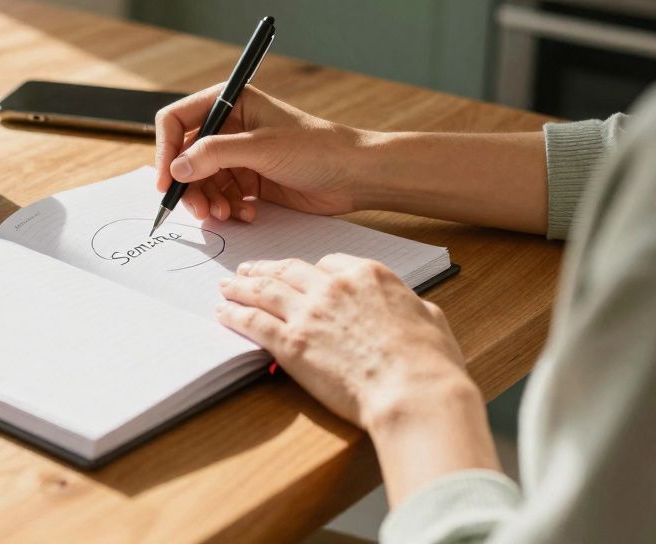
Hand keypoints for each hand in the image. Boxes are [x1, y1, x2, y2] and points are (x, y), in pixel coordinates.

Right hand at [154, 84, 368, 221]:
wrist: (355, 175)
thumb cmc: (316, 148)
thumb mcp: (261, 148)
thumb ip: (214, 155)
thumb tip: (176, 168)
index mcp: (230, 103)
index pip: (177, 121)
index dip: (166, 150)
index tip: (166, 181)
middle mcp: (229, 127)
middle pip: (185, 157)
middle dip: (188, 185)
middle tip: (199, 211)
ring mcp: (239, 155)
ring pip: (201, 181)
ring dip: (208, 201)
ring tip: (226, 215)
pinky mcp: (250, 180)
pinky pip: (222, 196)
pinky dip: (228, 208)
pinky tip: (247, 214)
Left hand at [216, 254, 472, 430]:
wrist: (413, 392)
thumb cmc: (430, 364)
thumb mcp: (431, 319)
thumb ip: (412, 307)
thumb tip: (413, 308)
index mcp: (368, 275)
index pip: (329, 263)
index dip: (310, 271)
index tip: (298, 275)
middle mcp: (334, 287)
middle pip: (289, 271)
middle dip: (266, 270)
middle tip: (249, 271)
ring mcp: (309, 313)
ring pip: (265, 291)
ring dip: (241, 286)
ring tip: (226, 285)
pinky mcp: (291, 343)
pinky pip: (253, 322)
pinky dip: (235, 315)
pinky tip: (223, 313)